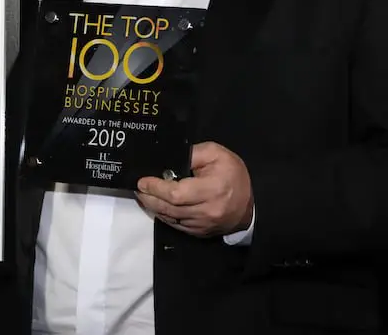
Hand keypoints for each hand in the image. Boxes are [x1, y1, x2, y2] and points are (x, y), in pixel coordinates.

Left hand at [135, 141, 253, 237]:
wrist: (250, 205)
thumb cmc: (233, 175)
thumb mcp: (217, 154)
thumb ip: (192, 154)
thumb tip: (169, 160)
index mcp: (212, 189)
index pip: (177, 193)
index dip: (157, 188)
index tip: (142, 181)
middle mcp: (206, 210)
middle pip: (169, 208)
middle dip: (149, 198)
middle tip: (137, 188)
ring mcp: (202, 225)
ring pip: (170, 218)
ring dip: (153, 207)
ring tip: (142, 195)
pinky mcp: (199, 233)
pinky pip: (175, 225)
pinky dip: (163, 215)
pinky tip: (156, 206)